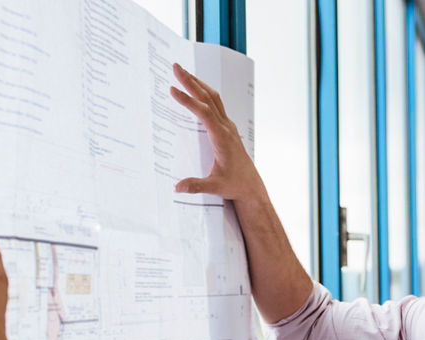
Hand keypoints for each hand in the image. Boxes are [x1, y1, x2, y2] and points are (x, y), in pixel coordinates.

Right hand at [170, 63, 267, 201]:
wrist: (251, 186)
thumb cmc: (235, 184)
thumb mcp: (215, 186)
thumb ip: (196, 185)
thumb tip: (178, 187)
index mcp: (222, 138)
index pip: (203, 113)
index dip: (188, 100)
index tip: (173, 89)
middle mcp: (226, 128)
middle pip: (208, 98)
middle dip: (191, 81)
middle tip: (176, 67)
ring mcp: (228, 126)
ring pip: (213, 98)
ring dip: (198, 83)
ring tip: (183, 72)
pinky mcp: (227, 128)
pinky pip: (216, 104)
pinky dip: (204, 93)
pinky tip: (196, 89)